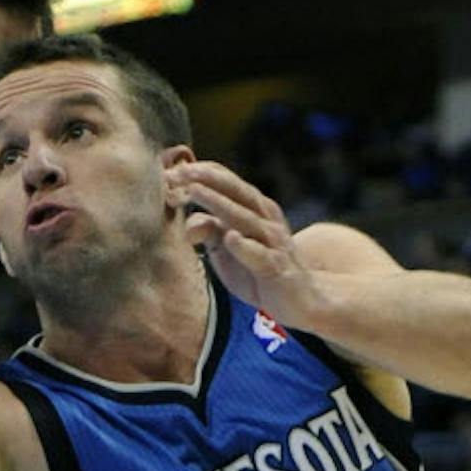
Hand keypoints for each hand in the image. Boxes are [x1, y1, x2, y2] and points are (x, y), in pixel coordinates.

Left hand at [169, 162, 320, 329]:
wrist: (300, 300)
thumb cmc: (258, 267)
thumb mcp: (227, 247)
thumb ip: (207, 229)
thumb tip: (186, 224)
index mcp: (253, 207)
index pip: (226, 180)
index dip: (199, 173)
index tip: (169, 170)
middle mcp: (265, 218)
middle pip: (235, 190)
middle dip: (205, 179)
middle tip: (178, 171)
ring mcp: (273, 242)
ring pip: (244, 217)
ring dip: (218, 202)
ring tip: (194, 191)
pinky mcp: (278, 268)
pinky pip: (261, 256)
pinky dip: (246, 246)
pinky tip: (231, 238)